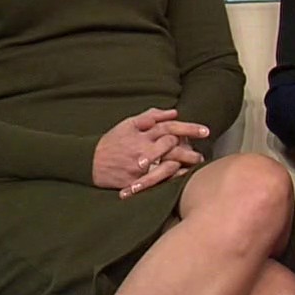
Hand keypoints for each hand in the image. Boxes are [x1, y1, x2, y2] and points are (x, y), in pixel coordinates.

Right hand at [92, 108, 208, 195]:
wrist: (89, 162)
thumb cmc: (112, 141)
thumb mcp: (128, 124)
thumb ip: (151, 117)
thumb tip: (173, 112)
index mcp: (142, 133)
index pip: (170, 128)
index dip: (189, 129)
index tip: (205, 131)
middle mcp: (142, 149)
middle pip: (172, 147)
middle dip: (190, 150)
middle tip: (201, 153)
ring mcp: (139, 167)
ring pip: (167, 164)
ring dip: (183, 164)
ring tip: (194, 164)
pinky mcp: (135, 181)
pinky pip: (156, 182)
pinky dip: (170, 179)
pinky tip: (180, 177)